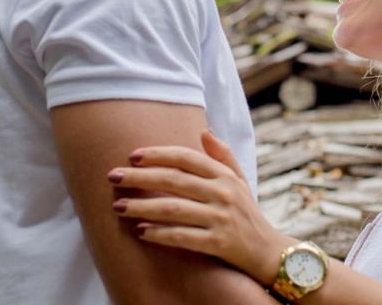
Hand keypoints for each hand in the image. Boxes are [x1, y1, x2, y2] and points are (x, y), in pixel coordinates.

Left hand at [108, 129, 290, 285]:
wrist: (268, 251)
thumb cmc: (247, 212)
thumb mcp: (240, 180)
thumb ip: (222, 155)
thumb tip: (203, 130)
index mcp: (225, 175)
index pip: (186, 158)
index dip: (158, 154)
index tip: (132, 156)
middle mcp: (223, 193)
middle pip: (174, 180)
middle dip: (140, 177)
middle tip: (113, 177)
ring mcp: (220, 218)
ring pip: (174, 208)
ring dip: (143, 206)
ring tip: (119, 206)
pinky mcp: (218, 243)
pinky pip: (183, 236)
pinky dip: (160, 234)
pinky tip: (141, 231)